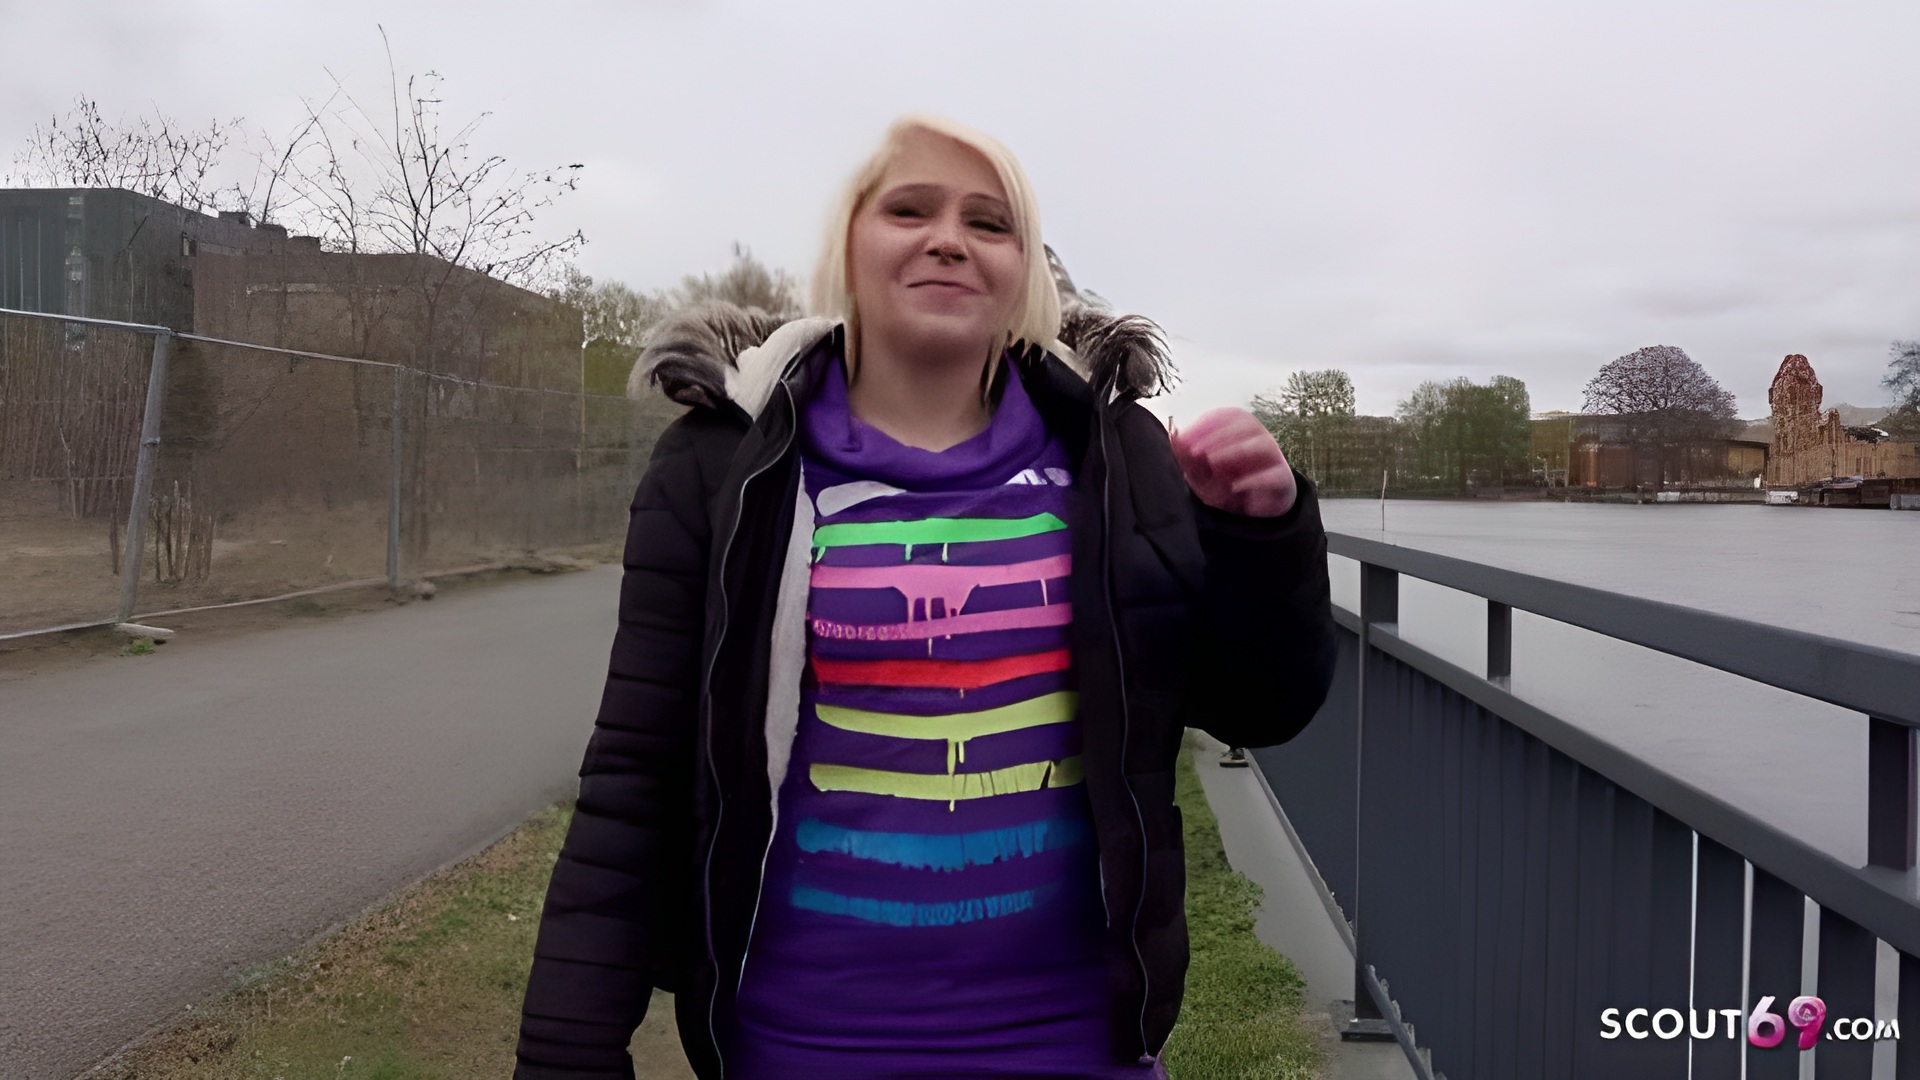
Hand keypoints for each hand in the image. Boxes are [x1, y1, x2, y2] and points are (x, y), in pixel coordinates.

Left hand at [1168, 407, 1297, 517]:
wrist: (1255, 507)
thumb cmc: (1225, 480)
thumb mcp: (1201, 470)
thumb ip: (1187, 455)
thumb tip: (1172, 436)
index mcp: (1239, 429)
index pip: (1226, 416)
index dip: (1204, 425)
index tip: (1182, 439)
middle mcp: (1258, 437)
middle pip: (1245, 425)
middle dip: (1216, 436)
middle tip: (1194, 451)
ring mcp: (1273, 457)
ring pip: (1261, 444)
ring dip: (1235, 450)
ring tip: (1213, 462)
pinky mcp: (1282, 480)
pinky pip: (1274, 475)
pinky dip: (1255, 480)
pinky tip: (1236, 486)